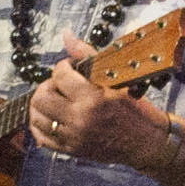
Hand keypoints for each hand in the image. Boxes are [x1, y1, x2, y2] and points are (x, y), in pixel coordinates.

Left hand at [36, 40, 174, 170]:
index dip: (62, 66)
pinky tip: (53, 118)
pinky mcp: (71, 150)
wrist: (147, 145)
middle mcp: (79, 119)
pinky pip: (41, 138)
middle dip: (47, 85)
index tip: (70, 67)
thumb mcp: (117, 81)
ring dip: (42, 105)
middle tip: (60, 84)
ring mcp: (73, 137)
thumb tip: (67, 35)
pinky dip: (42, 126)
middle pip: (41, 97)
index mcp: (93, 99)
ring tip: (56, 101)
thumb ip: (87, 57)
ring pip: (36, 117)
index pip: (59, 75)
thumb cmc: (137, 112)